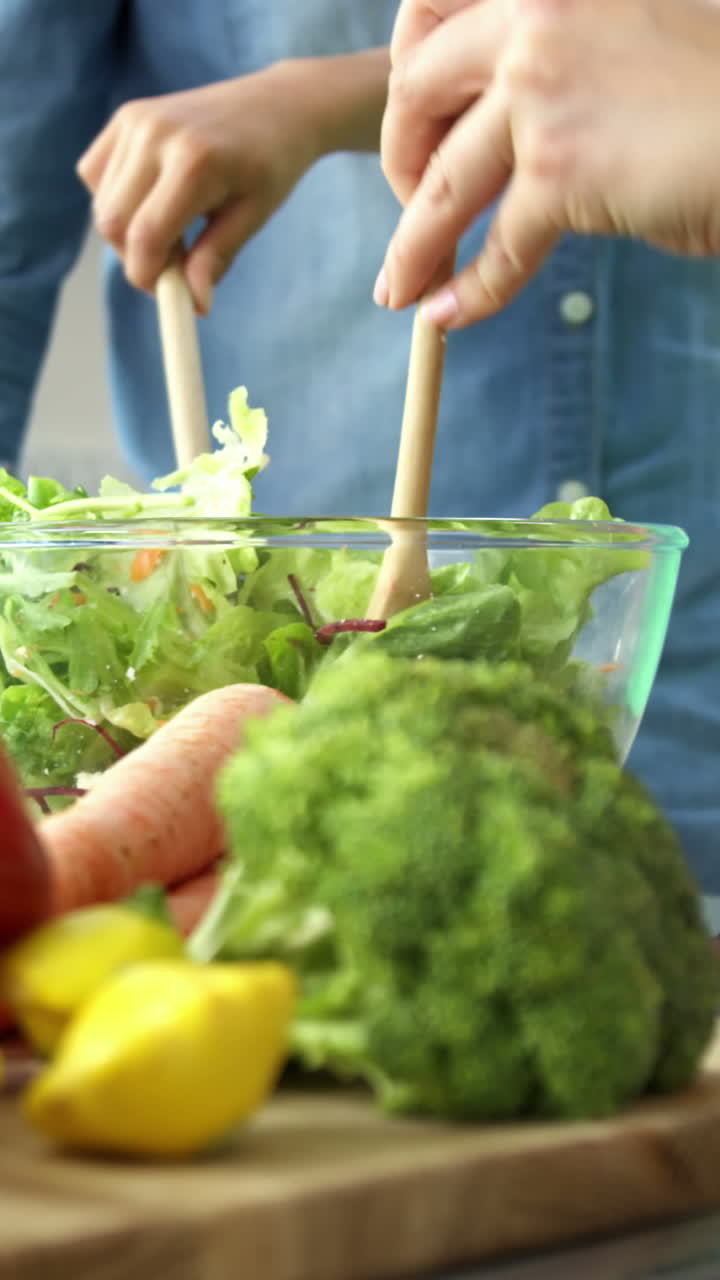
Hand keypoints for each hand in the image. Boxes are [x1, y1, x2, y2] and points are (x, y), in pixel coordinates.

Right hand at [77, 65, 323, 312]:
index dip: (147, 277)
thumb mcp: (252, 217)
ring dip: (128, 231)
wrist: (273, 107)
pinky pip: (96, 174)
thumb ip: (217, 258)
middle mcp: (156, 134)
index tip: (168, 296)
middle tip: (175, 266)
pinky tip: (151, 200)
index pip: (146, 237)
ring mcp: (136, 120)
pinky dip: (115, 199)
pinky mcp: (126, 116)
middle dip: (136, 258)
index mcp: (194, 162)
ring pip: (102, 203)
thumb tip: (195, 305)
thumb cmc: (269, 165)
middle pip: (113, 223)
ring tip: (175, 228)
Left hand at [377, 0, 719, 327]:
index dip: (411, 72)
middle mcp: (535, 15)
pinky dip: (473, 290)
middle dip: (399, 157)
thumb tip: (508, 127)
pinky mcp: (562, 167)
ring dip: (413, 245)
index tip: (420, 121)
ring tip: (397, 290)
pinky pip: (498, 244)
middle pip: (417, 90)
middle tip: (410, 202)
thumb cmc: (719, 89)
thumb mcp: (626, 37)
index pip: (432, 10)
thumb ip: (560, 62)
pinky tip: (449, 315)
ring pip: (443, 181)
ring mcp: (542, 89)